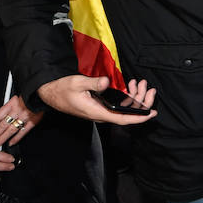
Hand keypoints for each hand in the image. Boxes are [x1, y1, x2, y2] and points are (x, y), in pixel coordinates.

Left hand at [0, 94, 41, 148]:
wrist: (43, 93)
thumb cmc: (30, 94)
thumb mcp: (16, 97)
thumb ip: (9, 108)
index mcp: (10, 104)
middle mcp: (16, 111)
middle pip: (2, 125)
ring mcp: (24, 117)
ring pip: (10, 130)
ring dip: (2, 138)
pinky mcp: (33, 121)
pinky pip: (23, 131)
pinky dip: (16, 138)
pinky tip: (11, 143)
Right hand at [36, 74, 157, 124]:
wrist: (51, 93)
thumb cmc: (63, 89)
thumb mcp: (78, 83)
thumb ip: (93, 83)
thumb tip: (107, 82)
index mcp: (97, 112)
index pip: (122, 119)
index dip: (139, 118)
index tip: (152, 113)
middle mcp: (101, 115)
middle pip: (127, 114)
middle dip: (141, 102)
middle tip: (149, 88)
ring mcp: (101, 112)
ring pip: (124, 109)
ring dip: (135, 97)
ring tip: (140, 83)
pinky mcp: (100, 107)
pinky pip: (118, 106)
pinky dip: (126, 97)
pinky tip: (130, 87)